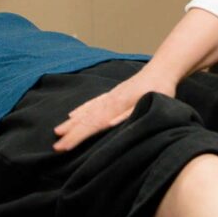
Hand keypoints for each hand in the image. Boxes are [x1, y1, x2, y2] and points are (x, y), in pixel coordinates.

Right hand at [53, 69, 176, 151]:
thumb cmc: (160, 89)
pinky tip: (74, 114)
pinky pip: (92, 103)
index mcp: (116, 106)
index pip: (91, 125)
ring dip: (72, 122)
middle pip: (85, 119)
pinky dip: (81, 110)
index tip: (62, 147)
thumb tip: (108, 124)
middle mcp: (109, 102)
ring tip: (58, 131)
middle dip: (70, 133)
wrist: (162, 69)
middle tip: (55, 145)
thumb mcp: (150, 104)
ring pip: (86, 111)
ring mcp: (110, 97)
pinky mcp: (113, 94)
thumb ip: (128, 114)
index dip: (76, 137)